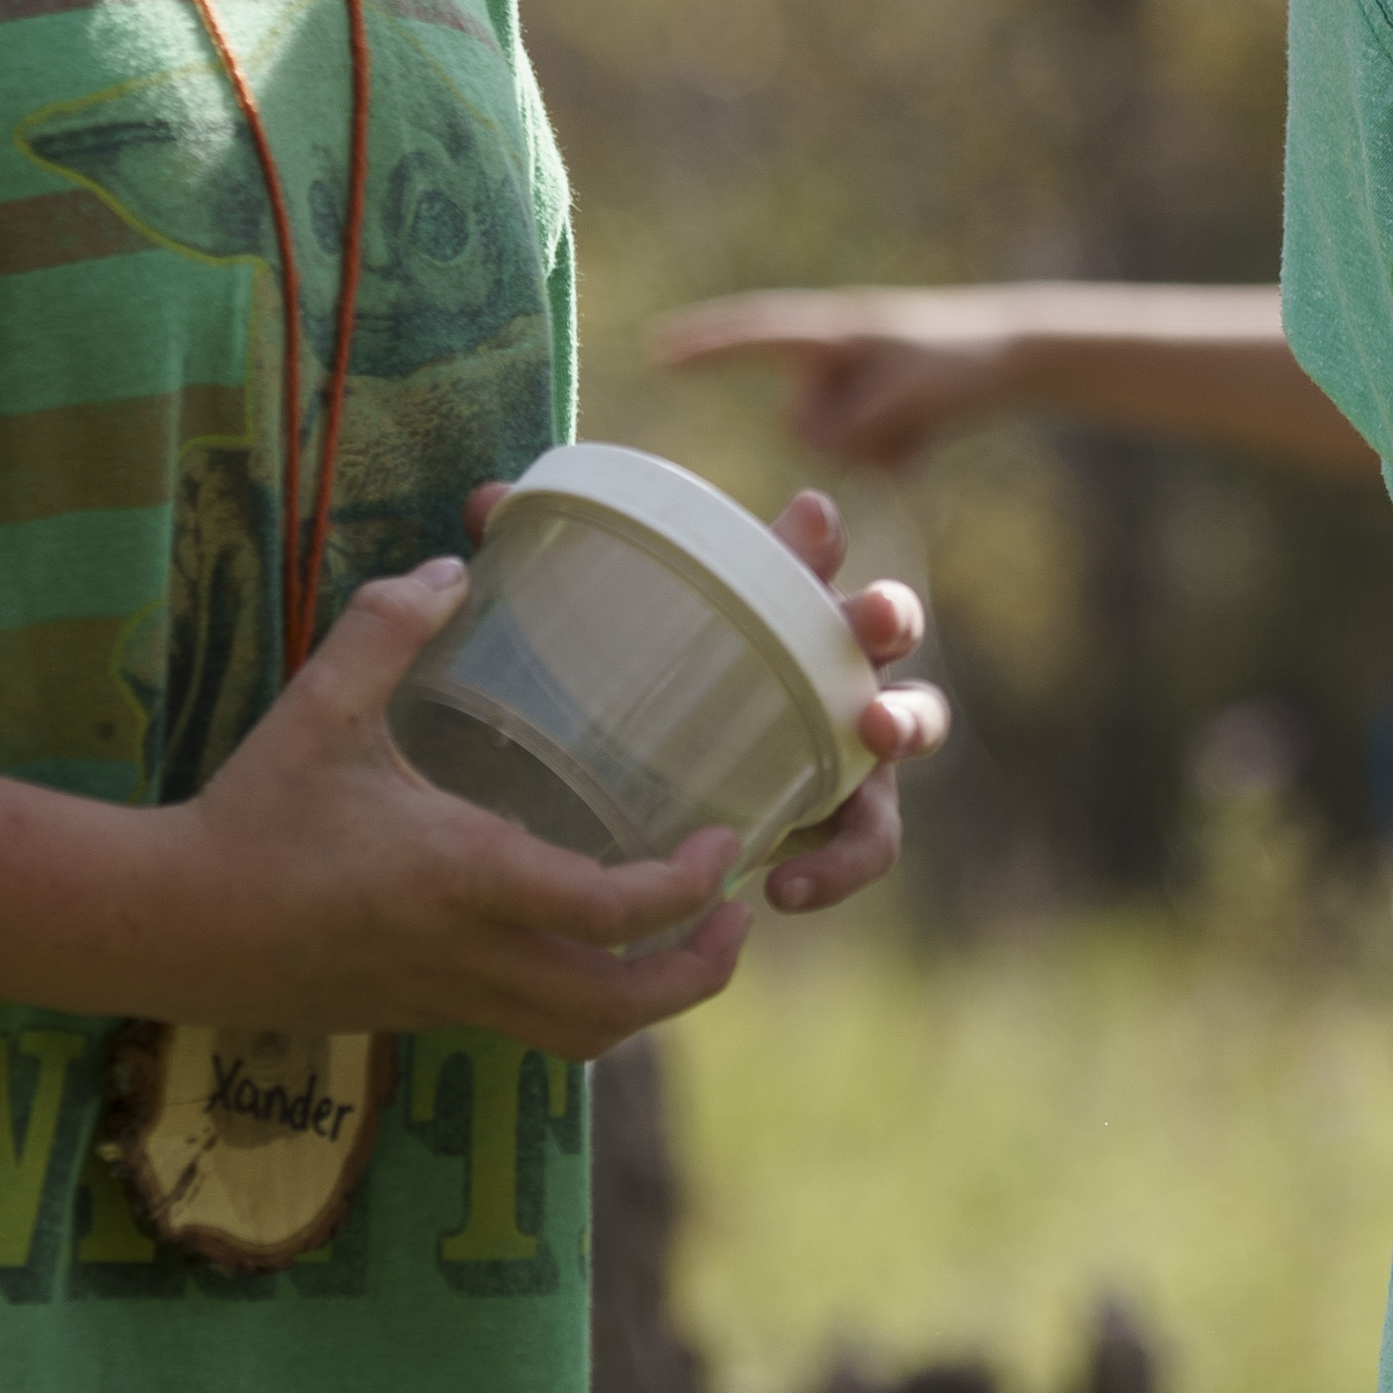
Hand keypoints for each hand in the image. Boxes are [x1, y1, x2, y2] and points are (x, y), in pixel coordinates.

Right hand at [161, 556, 754, 1062]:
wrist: (164, 927)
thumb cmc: (249, 816)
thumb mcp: (320, 707)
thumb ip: (388, 627)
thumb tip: (454, 565)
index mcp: (464, 881)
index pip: (614, 913)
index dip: (689, 889)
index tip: (724, 843)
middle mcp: (469, 958)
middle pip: (618, 1009)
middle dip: (699, 972)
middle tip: (737, 908)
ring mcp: (444, 1002)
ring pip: (578, 1037)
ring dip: (648, 1002)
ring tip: (683, 941)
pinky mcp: (417, 1018)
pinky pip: (527, 1031)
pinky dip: (581, 1003)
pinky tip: (584, 945)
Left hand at [436, 474, 945, 921]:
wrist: (679, 779)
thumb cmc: (648, 678)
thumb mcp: (598, 626)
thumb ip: (542, 563)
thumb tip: (482, 505)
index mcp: (779, 598)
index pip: (810, 548)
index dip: (816, 532)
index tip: (805, 520)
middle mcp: (832, 657)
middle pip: (886, 621)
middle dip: (888, 612)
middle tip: (868, 620)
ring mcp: (853, 737)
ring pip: (910, 725)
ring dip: (907, 722)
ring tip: (876, 737)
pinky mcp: (844, 817)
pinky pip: (866, 843)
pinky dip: (839, 865)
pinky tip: (786, 888)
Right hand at [650, 287, 1030, 468]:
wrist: (1018, 353)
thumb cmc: (965, 358)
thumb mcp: (914, 391)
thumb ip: (859, 418)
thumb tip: (812, 438)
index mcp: (835, 334)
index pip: (756, 337)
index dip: (705, 347)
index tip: (653, 351)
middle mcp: (833, 357)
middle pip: (800, 424)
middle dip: (845, 437)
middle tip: (905, 414)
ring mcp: (851, 385)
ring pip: (828, 446)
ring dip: (875, 448)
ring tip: (921, 419)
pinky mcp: (871, 410)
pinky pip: (858, 455)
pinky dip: (892, 455)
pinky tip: (924, 437)